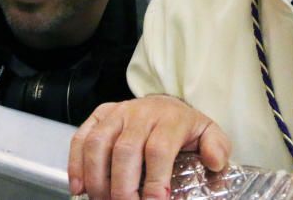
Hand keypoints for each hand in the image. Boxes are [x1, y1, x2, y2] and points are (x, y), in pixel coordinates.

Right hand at [68, 95, 230, 199]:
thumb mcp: (208, 133)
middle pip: (125, 150)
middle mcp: (141, 112)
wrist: (166, 104)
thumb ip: (217, 147)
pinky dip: (75, 163)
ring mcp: (117, 113)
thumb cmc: (184, 127)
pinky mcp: (99, 115)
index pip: (159, 149)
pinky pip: (81, 137)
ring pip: (98, 144)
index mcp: (170, 118)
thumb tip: (215, 162)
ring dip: (97, 179)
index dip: (155, 180)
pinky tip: (79, 187)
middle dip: (123, 187)